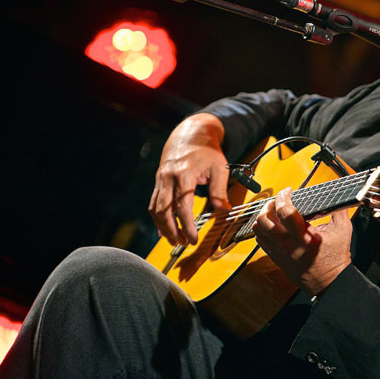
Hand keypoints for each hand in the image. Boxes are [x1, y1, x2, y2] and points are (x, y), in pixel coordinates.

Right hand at [148, 113, 231, 244]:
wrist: (190, 135)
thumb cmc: (206, 151)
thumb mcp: (219, 168)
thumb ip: (220, 191)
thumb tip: (225, 211)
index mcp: (184, 175)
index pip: (182, 206)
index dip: (187, 225)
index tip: (193, 239)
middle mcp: (168, 178)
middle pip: (163, 210)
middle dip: (171, 230)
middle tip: (182, 243)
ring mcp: (161, 180)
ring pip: (155, 208)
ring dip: (163, 227)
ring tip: (175, 240)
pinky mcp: (158, 182)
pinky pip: (154, 203)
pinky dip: (158, 218)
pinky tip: (165, 229)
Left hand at [252, 188, 351, 296]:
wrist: (329, 283)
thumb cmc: (335, 259)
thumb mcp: (342, 231)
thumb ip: (338, 210)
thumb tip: (334, 196)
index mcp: (303, 237)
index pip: (284, 211)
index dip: (283, 196)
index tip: (288, 191)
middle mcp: (287, 244)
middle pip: (264, 219)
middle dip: (269, 204)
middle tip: (278, 200)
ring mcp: (279, 252)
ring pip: (258, 229)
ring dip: (263, 216)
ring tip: (272, 211)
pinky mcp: (276, 258)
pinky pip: (259, 240)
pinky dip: (261, 229)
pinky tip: (271, 225)